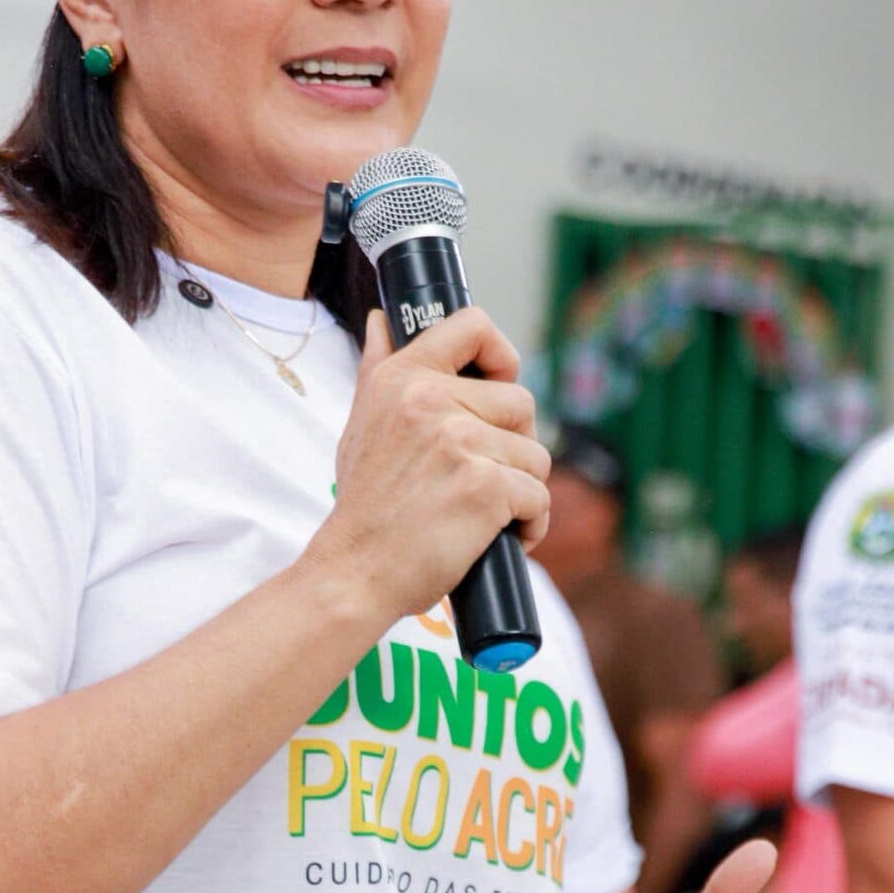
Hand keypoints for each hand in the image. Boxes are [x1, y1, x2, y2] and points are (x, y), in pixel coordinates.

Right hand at [313, 308, 550, 632]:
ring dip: (522, 490)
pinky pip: (538, 497)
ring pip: (535, 455)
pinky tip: (500, 537)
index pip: (473, 326)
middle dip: (514, 445)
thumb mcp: (360, 423)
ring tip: (484, 513)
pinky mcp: (487, 486)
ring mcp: (461, 442)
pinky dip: (529, 525)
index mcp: (403, 378)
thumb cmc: (363, 506)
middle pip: (521, 402)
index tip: (497, 385)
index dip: (500, 354)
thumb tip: (381, 320)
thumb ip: (377, 368)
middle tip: (482, 477)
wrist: (355, 572)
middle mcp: (431, 401)